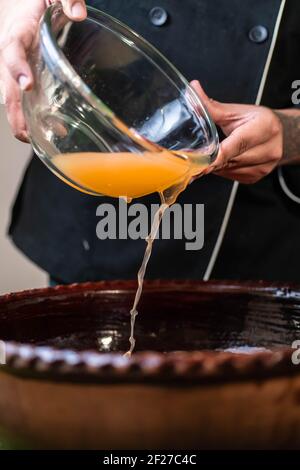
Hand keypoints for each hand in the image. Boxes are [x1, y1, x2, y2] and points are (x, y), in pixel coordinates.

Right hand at [0, 0, 86, 141]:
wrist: (21, 4)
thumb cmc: (36, 0)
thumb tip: (78, 13)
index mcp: (17, 31)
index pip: (12, 50)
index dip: (17, 68)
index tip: (26, 84)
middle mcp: (10, 53)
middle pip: (6, 85)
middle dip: (14, 110)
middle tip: (24, 132)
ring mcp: (13, 68)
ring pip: (10, 96)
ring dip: (20, 119)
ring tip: (34, 140)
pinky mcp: (20, 77)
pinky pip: (20, 98)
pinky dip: (28, 116)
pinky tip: (47, 130)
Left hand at [191, 80, 283, 183]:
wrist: (277, 134)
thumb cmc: (256, 121)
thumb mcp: (236, 111)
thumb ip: (212, 107)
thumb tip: (193, 91)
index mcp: (264, 127)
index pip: (237, 145)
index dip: (218, 156)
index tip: (202, 164)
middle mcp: (268, 148)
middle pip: (231, 160)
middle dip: (211, 160)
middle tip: (195, 158)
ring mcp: (264, 166)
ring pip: (229, 170)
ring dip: (216, 165)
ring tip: (213, 154)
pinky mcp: (257, 177)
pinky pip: (232, 176)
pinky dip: (223, 170)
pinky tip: (224, 160)